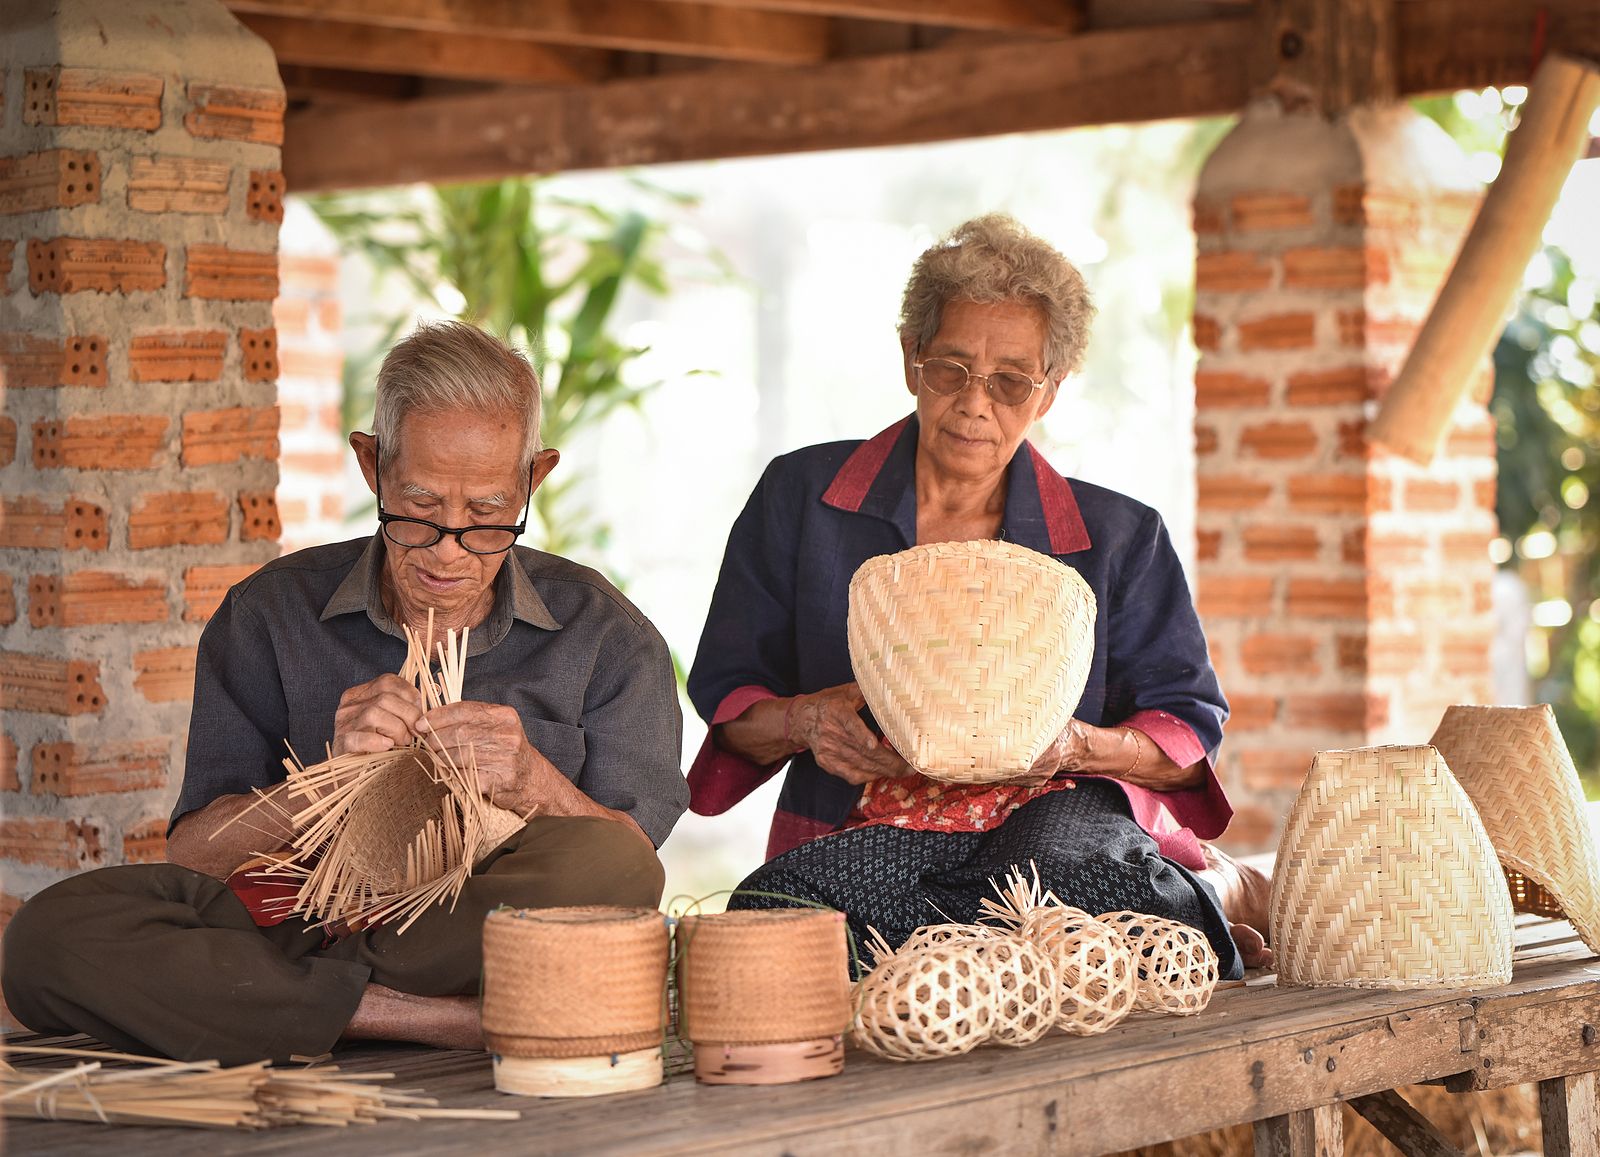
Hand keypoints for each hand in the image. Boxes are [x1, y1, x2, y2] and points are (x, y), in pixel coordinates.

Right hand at [332, 674, 426, 755]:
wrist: (352, 775)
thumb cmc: (377, 747)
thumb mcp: (391, 722)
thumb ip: (403, 709)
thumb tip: (426, 706)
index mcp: (361, 694)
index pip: (388, 682)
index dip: (410, 695)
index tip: (421, 713)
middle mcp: (349, 705)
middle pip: (385, 698)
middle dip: (408, 715)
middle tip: (415, 733)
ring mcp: (343, 724)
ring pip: (374, 714)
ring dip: (396, 729)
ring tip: (402, 742)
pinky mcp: (341, 744)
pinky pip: (359, 738)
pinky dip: (377, 742)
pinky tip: (387, 747)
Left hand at [422, 700, 556, 816]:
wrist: (530, 779)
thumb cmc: (504, 751)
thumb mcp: (493, 727)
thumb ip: (467, 720)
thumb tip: (428, 720)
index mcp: (504, 715)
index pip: (464, 710)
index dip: (438, 716)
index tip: (420, 724)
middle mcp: (508, 734)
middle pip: (460, 732)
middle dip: (436, 739)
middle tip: (426, 745)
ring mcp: (506, 757)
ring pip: (459, 755)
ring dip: (441, 757)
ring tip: (436, 758)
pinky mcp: (500, 779)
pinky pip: (465, 775)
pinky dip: (452, 774)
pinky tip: (449, 772)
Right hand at [786, 683, 914, 786]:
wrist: (801, 719)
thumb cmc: (829, 703)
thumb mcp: (846, 691)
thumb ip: (867, 690)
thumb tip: (892, 685)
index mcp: (836, 710)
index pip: (849, 722)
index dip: (861, 734)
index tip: (873, 743)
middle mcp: (830, 732)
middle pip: (861, 750)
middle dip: (889, 761)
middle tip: (910, 766)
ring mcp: (827, 750)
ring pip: (860, 765)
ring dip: (883, 771)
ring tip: (903, 771)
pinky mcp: (826, 762)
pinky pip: (851, 775)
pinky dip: (868, 776)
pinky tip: (883, 774)